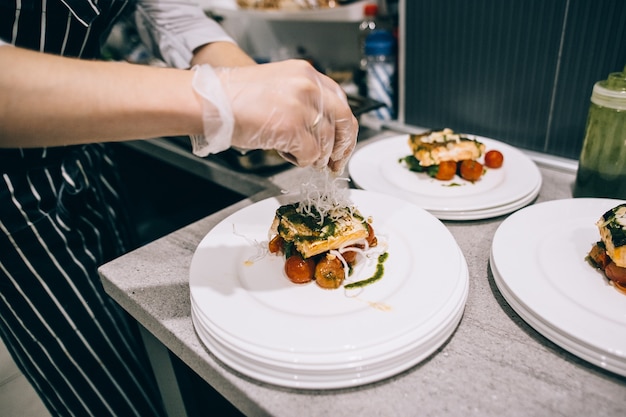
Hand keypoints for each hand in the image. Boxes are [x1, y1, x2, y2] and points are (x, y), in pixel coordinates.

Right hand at [191, 60, 357, 172]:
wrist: (211, 101)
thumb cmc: (235, 97)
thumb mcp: (277, 85)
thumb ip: (302, 99)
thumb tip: (321, 128)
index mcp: (306, 73)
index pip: (340, 99)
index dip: (345, 125)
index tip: (344, 140)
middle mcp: (308, 86)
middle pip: (344, 120)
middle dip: (344, 146)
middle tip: (337, 162)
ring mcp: (302, 106)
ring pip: (326, 142)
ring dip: (315, 156)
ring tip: (296, 154)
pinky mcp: (292, 128)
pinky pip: (311, 154)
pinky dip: (302, 160)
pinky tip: (286, 153)